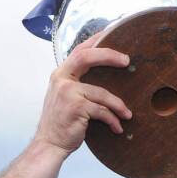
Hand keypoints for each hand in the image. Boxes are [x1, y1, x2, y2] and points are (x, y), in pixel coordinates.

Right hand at [34, 35, 131, 153]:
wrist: (49, 145)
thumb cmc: (61, 123)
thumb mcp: (66, 98)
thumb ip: (78, 84)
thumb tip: (105, 77)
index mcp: (60, 75)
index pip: (79, 50)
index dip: (96, 40)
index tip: (112, 32)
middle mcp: (61, 79)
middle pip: (87, 57)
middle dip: (109, 56)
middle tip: (127, 61)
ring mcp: (67, 92)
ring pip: (102, 93)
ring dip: (118, 105)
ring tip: (127, 114)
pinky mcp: (76, 107)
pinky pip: (102, 110)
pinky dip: (112, 120)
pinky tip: (117, 127)